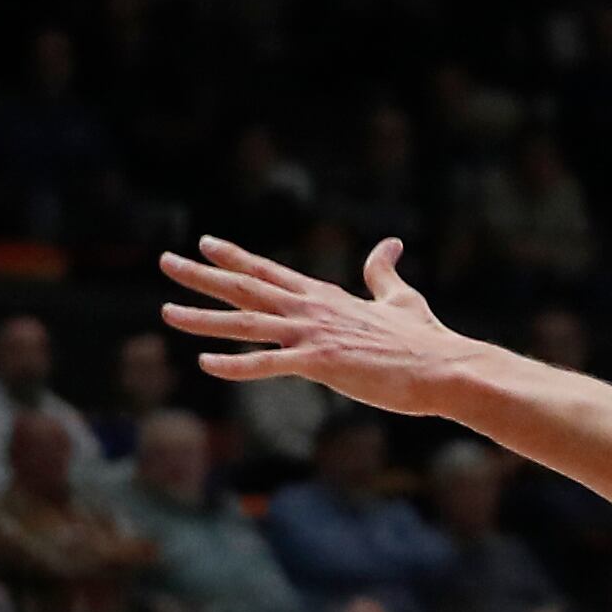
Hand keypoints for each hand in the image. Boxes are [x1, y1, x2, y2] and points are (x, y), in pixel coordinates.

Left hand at [159, 236, 476, 414]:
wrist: (444, 368)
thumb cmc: (427, 340)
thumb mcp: (402, 298)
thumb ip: (384, 272)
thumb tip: (390, 243)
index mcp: (327, 297)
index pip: (271, 272)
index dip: (236, 258)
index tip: (205, 244)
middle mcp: (313, 310)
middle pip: (246, 288)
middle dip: (202, 275)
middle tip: (166, 261)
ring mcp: (314, 335)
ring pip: (246, 322)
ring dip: (203, 317)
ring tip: (167, 312)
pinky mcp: (321, 364)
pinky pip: (268, 364)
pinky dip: (236, 365)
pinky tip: (206, 365)